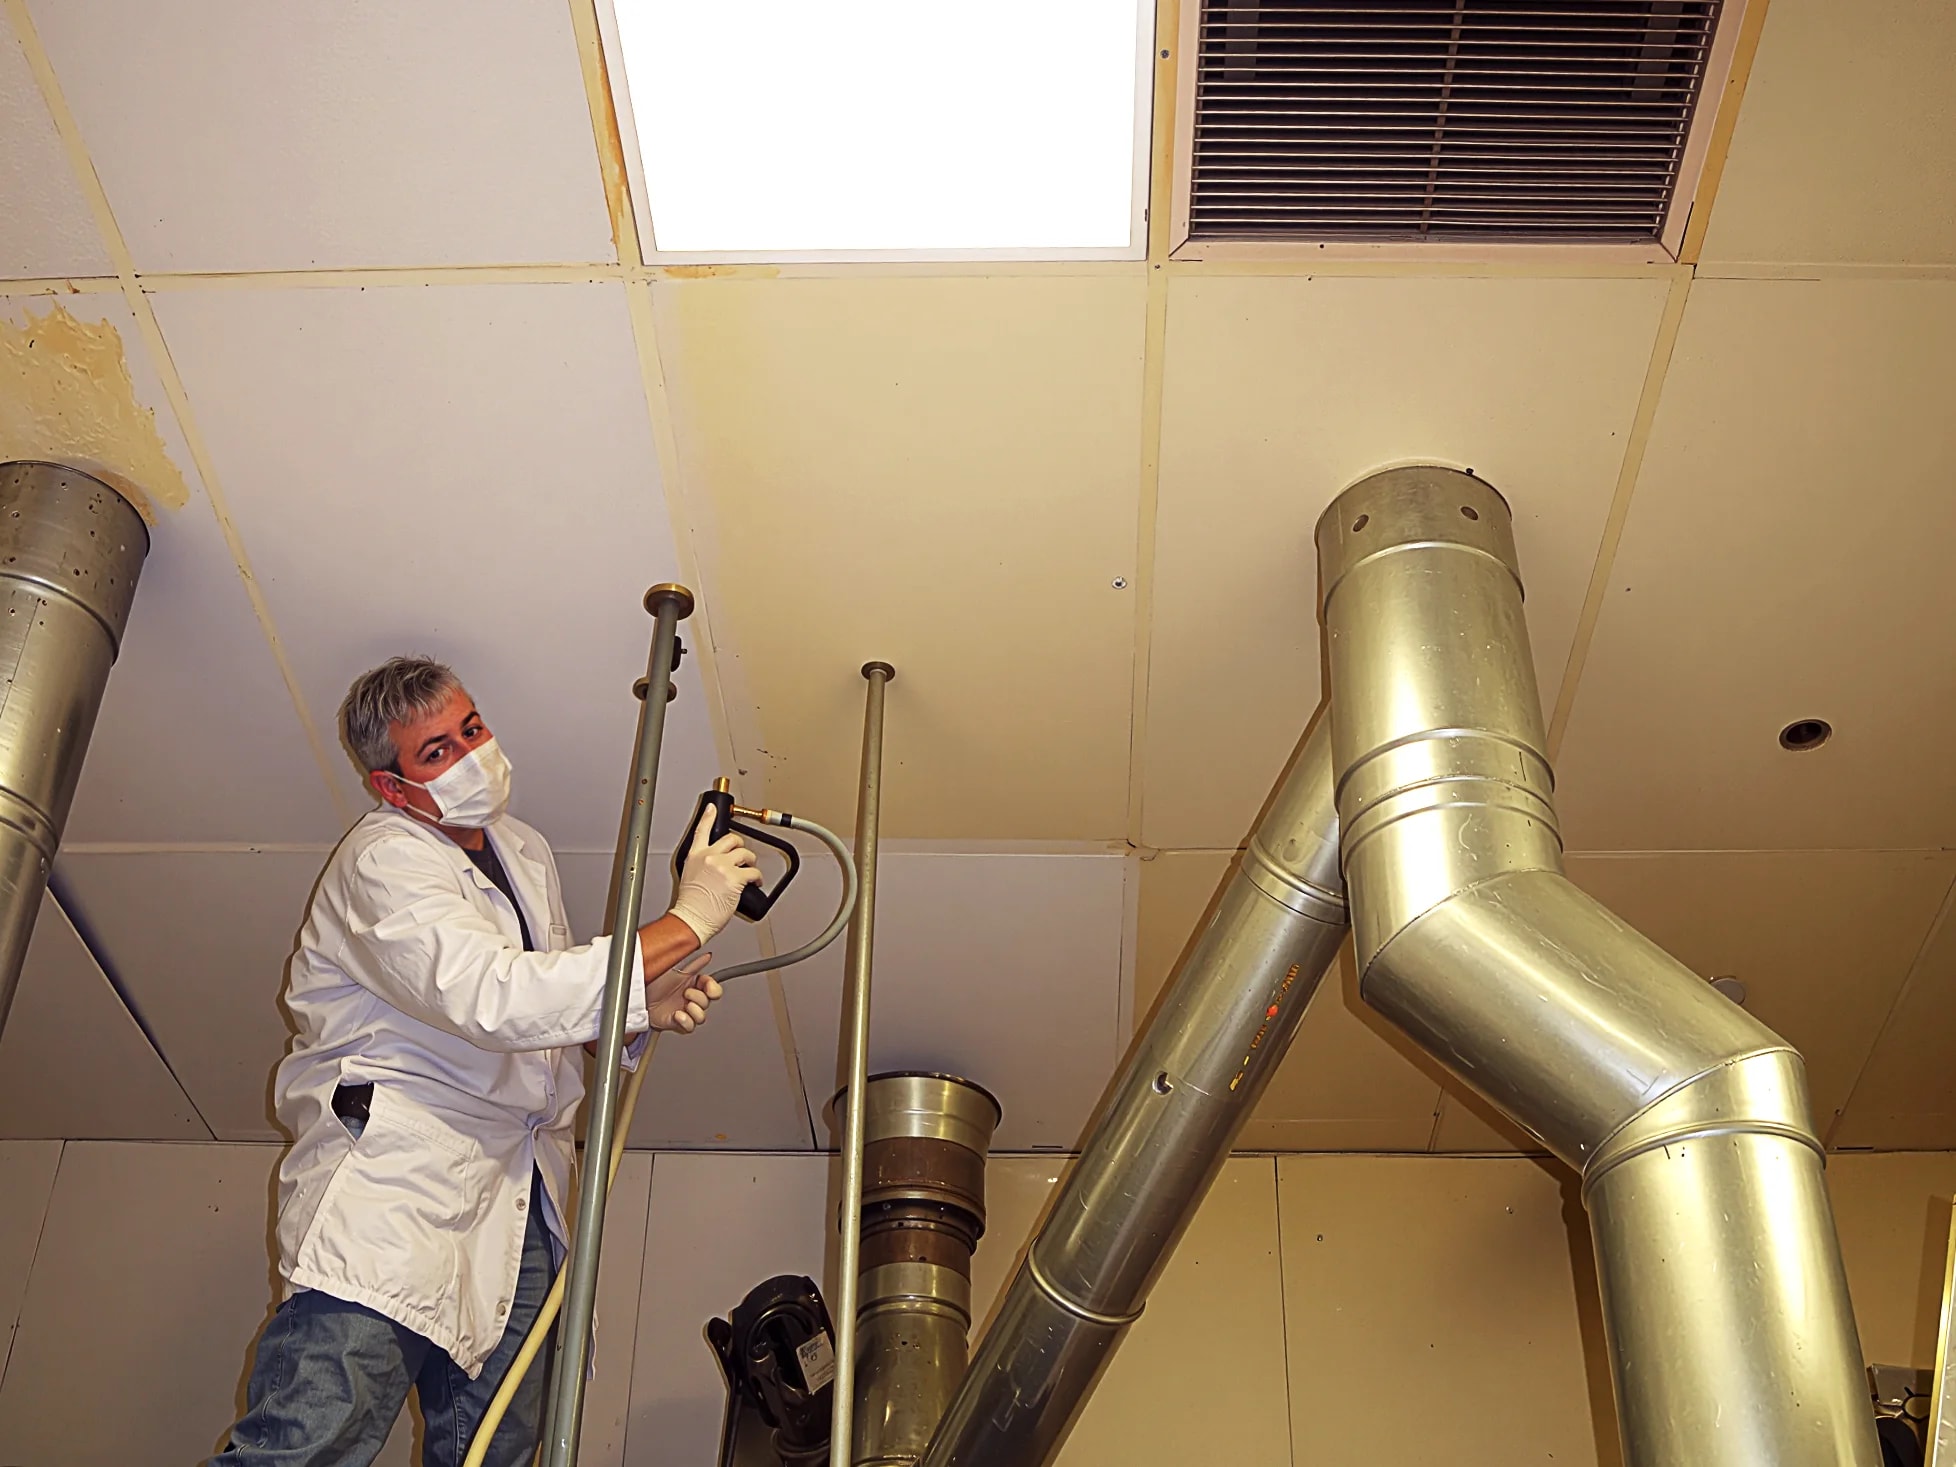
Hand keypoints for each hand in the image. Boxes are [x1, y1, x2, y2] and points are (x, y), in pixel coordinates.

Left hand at [646, 948, 721, 1034]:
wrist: (640, 997)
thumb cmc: (654, 982)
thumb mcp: (676, 970)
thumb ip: (695, 964)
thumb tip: (707, 956)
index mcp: (694, 986)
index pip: (713, 990)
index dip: (713, 989)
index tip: (707, 986)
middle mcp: (691, 1000)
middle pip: (708, 1003)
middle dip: (699, 998)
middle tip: (686, 993)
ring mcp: (685, 1012)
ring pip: (702, 1017)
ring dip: (695, 1012)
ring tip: (684, 1005)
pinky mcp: (678, 1024)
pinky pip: (690, 1027)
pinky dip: (686, 1022)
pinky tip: (678, 1015)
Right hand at [668, 806, 763, 943]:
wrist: (691, 918)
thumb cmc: (690, 904)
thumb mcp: (689, 876)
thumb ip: (701, 865)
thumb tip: (714, 865)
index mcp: (695, 856)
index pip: (702, 830)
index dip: (709, 816)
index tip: (713, 808)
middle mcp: (709, 857)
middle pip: (731, 839)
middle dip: (741, 845)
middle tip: (743, 854)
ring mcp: (722, 866)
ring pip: (745, 854)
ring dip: (751, 861)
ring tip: (750, 870)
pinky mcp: (735, 878)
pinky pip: (753, 872)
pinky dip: (757, 878)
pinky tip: (755, 882)